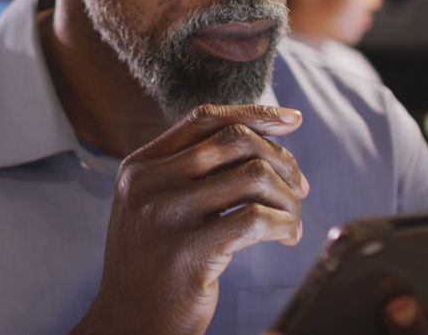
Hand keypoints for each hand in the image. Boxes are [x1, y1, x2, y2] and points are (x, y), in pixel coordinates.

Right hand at [74, 104, 306, 334]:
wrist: (129, 323)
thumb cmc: (154, 264)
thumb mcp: (153, 206)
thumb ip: (189, 172)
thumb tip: (259, 139)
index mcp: (141, 167)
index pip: (205, 119)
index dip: (254, 114)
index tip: (291, 120)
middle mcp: (149, 184)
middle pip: (235, 141)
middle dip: (281, 159)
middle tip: (298, 187)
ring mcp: (167, 216)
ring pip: (253, 176)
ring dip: (287, 197)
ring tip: (291, 220)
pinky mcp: (189, 252)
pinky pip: (256, 219)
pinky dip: (284, 224)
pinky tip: (286, 237)